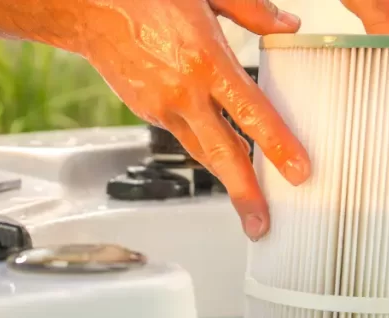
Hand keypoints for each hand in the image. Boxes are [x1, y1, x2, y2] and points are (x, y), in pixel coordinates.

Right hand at [69, 0, 312, 240]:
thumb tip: (288, 25)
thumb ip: (253, 11)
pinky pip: (183, 134)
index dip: (278, 146)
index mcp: (206, 61)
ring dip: (226, 177)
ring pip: (202, 151)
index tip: (298, 172)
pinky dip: (202, 144)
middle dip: (244, 194)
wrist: (90, 7)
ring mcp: (162, 107)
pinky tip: (217, 148)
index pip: (252, 114)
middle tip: (260, 225)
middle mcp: (184, 92)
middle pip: (222, 154)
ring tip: (247, 202)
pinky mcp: (146, 111)